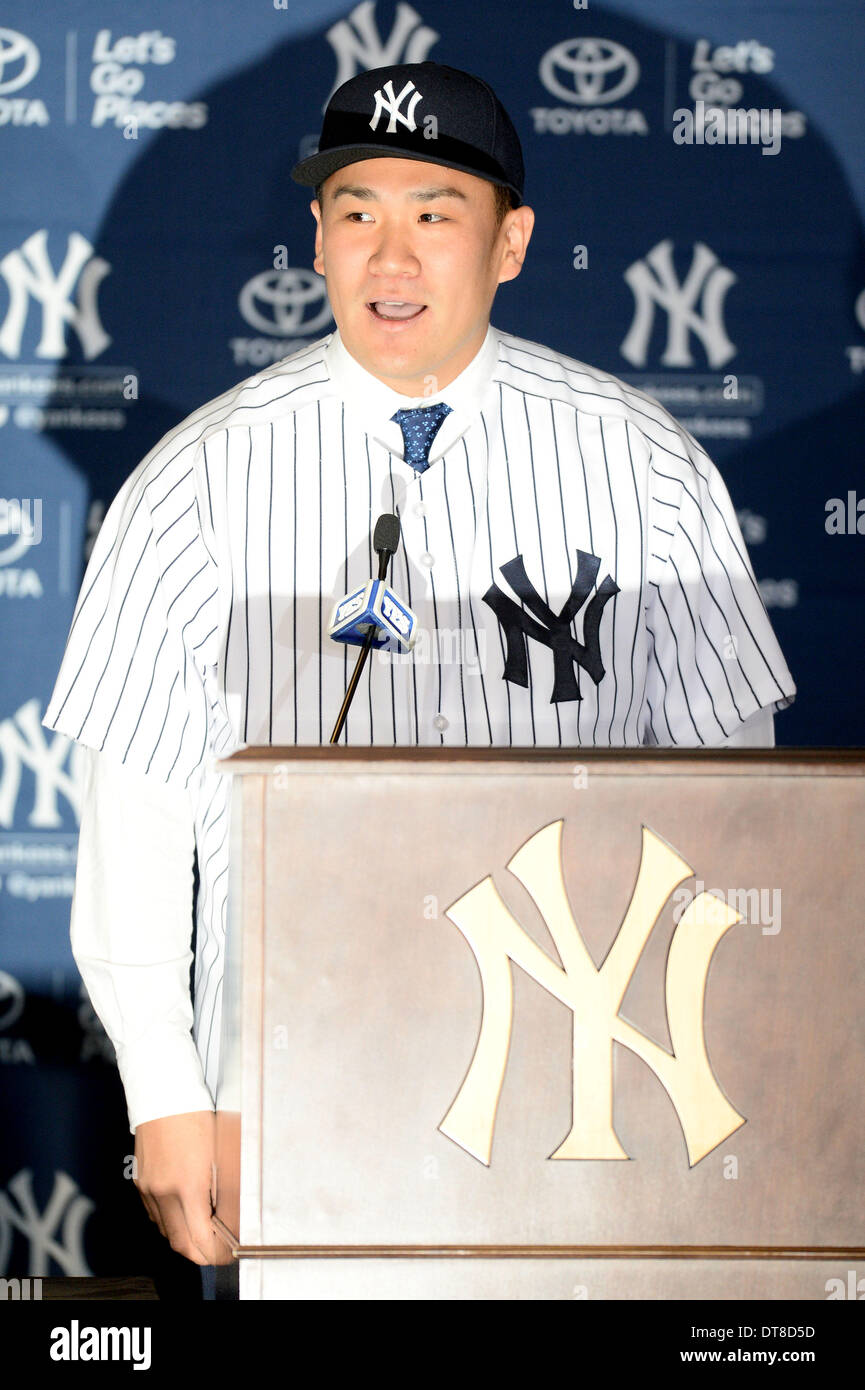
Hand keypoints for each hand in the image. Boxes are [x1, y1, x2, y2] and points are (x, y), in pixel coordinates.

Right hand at [134, 1110, 216, 1264]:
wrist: (163, 1092)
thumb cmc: (196, 1117)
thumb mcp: (219, 1153)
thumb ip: (221, 1191)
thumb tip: (227, 1218)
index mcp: (187, 1186)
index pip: (199, 1240)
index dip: (216, 1253)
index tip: (228, 1253)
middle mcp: (163, 1193)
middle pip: (179, 1244)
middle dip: (200, 1253)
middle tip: (217, 1251)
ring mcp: (148, 1189)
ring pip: (165, 1230)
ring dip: (184, 1236)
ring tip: (204, 1230)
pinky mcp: (140, 1182)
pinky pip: (155, 1213)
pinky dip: (170, 1220)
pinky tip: (185, 1211)